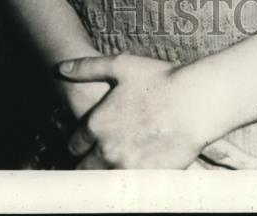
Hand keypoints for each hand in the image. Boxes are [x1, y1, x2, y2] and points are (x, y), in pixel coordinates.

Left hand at [57, 53, 256, 169]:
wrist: (195, 102)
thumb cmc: (160, 79)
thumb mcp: (121, 65)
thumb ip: (87, 67)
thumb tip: (60, 68)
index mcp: (96, 124)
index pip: (73, 144)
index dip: (80, 142)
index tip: (87, 141)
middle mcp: (105, 149)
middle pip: (83, 168)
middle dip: (88, 163)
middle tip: (100, 157)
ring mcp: (124, 167)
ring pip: (102, 181)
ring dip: (105, 175)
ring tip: (118, 164)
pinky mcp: (145, 180)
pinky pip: (126, 190)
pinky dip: (126, 184)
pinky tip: (136, 173)